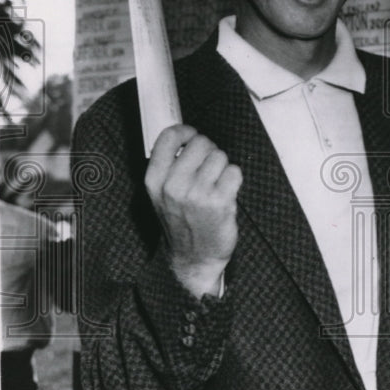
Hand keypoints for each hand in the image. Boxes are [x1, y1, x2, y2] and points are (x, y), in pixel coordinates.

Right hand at [144, 125, 241, 297]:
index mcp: (155, 180)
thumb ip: (169, 165)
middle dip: (209, 152)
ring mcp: (196, 194)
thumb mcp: (161, 194)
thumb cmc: (181, 221)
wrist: (193, 258)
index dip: (186, 131)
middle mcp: (173, 186)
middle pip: (201, 142)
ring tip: (215, 186)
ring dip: (222, 168)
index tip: (192, 136)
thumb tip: (186, 135)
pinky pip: (235, 171)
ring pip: (220, 156)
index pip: (168, 137)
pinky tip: (225, 194)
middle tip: (207, 171)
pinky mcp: (220, 202)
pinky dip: (234, 180)